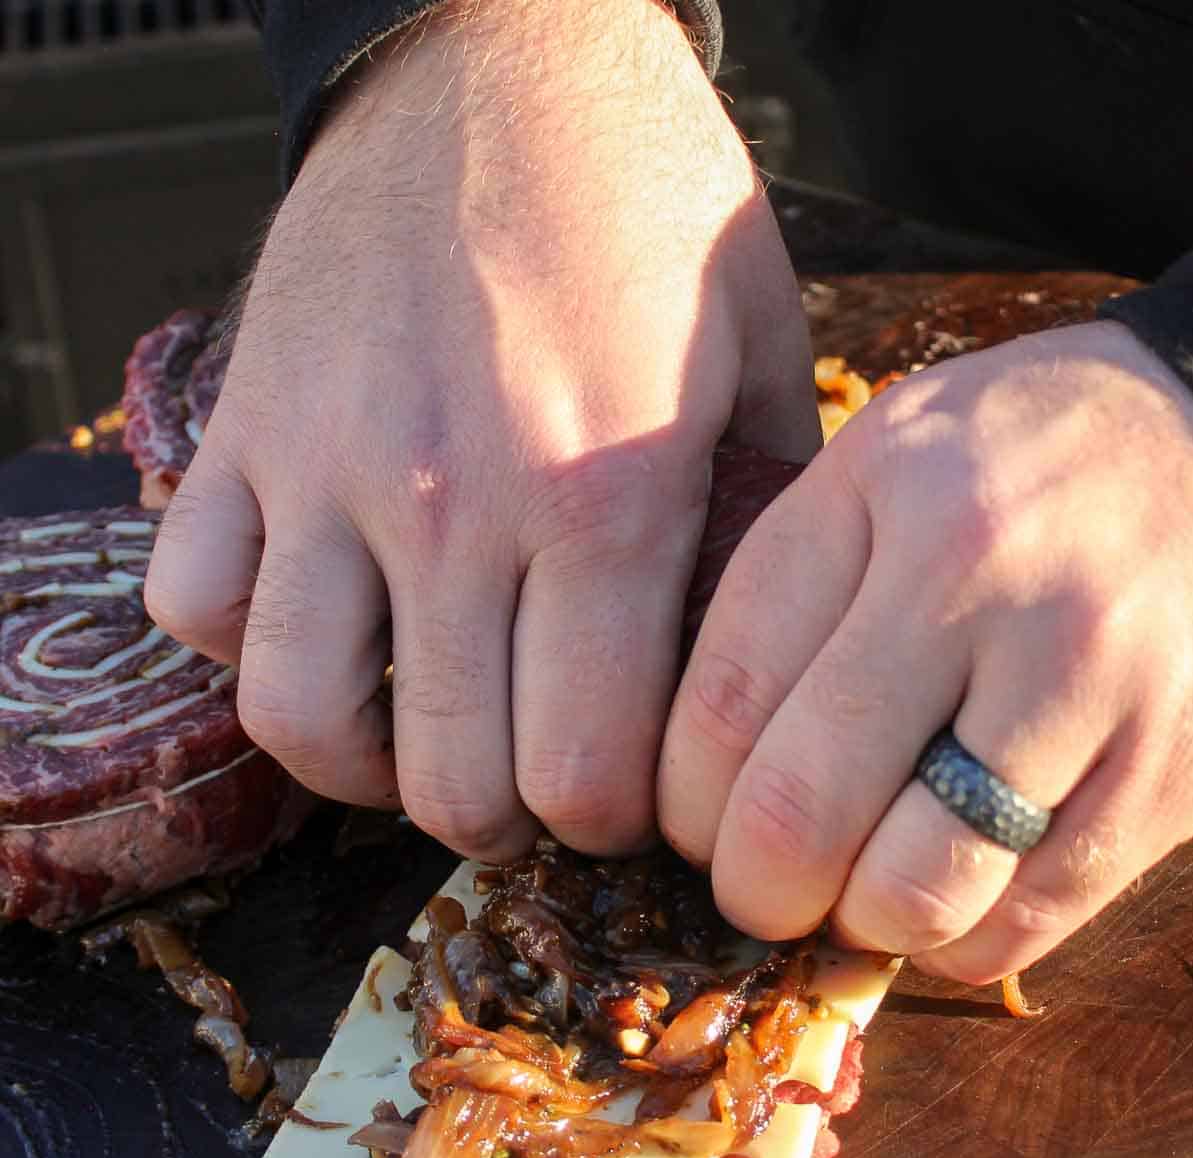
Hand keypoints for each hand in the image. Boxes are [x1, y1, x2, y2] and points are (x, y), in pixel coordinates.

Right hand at [144, 0, 818, 857]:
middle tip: (527, 788)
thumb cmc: (644, 200)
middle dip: (500, 819)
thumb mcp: (758, 348)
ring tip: (415, 736)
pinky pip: (196, 603)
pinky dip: (245, 643)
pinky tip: (316, 619)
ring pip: (297, 720)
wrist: (497, 47)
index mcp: (603, 497)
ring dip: (364, 766)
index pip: (584, 773)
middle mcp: (454, 503)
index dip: (607, 820)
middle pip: (448, 782)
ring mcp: (328, 469)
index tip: (620, 795)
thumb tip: (770, 657)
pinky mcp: (242, 431)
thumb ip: (765, 521)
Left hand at [659, 320, 1192, 981]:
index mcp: (883, 487)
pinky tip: (955, 891)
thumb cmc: (1016, 468)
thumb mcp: (881, 466)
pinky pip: (1024, 924)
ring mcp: (1091, 678)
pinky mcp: (1171, 771)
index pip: (721, 703)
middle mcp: (984, 576)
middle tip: (764, 886)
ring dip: (863, 923)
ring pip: (914, 893)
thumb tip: (683, 782)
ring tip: (865, 886)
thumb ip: (784, 595)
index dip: (682, 808)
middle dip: (756, 889)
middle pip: (800, 813)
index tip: (695, 827)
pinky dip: (963, 940)